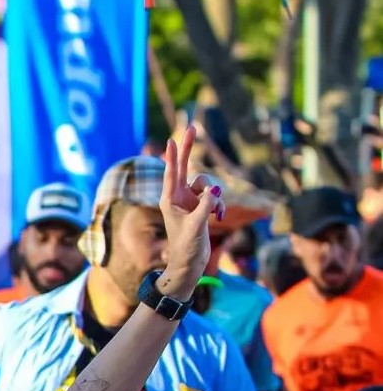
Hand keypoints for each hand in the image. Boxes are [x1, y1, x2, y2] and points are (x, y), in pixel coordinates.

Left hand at [158, 127, 222, 297]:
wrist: (189, 263)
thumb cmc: (186, 247)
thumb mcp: (195, 226)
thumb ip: (205, 206)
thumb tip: (216, 189)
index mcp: (169, 200)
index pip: (171, 173)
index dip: (173, 156)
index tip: (172, 140)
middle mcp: (178, 197)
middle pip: (186, 167)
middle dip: (190, 149)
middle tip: (192, 127)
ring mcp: (190, 200)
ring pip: (208, 185)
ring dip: (216, 197)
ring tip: (216, 214)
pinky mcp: (201, 206)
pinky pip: (216, 196)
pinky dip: (220, 204)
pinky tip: (220, 216)